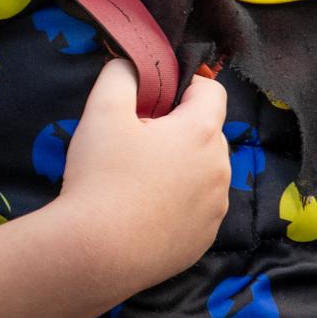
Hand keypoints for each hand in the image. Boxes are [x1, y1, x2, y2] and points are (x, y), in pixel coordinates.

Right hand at [56, 58, 230, 289]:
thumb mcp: (102, 111)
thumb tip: (131, 63)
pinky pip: (198, 209)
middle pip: (208, 133)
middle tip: (138, 142)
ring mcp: (215, 208)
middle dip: (180, 130)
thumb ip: (121, 74)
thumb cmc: (101, 177)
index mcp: (201, 132)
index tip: (156, 99)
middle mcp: (220, 168)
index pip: (212, 91)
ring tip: (140, 181)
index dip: (186, 87)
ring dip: (182, 168)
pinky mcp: (204, 240)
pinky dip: (180, 204)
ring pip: (205, 173)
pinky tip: (145, 212)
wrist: (96, 254)